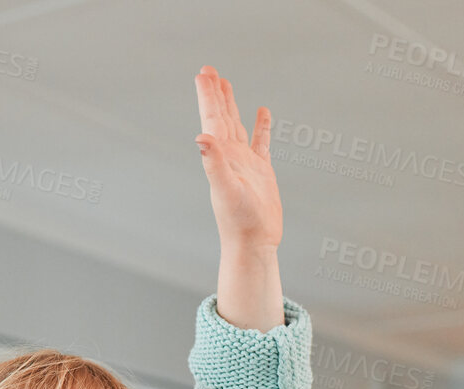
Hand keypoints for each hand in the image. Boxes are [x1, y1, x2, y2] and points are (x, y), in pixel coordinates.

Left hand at [194, 65, 283, 331]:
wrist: (254, 243)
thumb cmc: (239, 221)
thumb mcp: (226, 189)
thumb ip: (214, 162)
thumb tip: (201, 138)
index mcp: (220, 156)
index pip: (212, 119)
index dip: (207, 96)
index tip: (203, 74)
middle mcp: (230, 156)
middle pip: (221, 117)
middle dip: (214, 93)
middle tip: (208, 70)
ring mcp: (245, 162)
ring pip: (237, 125)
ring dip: (231, 105)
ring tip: (225, 83)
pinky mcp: (261, 171)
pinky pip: (261, 142)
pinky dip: (261, 126)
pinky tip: (262, 112)